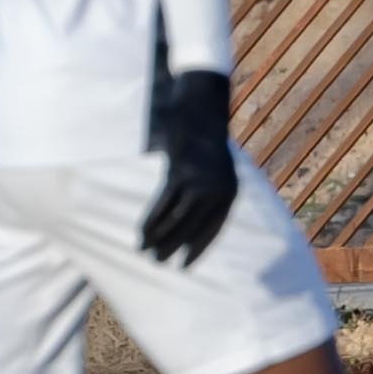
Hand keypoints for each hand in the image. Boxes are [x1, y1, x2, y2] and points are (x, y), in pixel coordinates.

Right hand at [141, 70, 240, 266]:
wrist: (201, 109)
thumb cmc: (207, 141)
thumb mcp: (217, 168)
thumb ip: (211, 192)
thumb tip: (193, 220)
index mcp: (230, 192)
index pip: (213, 229)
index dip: (198, 248)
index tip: (185, 264)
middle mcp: (218, 190)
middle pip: (192, 227)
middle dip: (174, 246)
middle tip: (158, 262)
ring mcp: (199, 181)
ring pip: (176, 219)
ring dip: (159, 238)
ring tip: (146, 252)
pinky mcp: (180, 173)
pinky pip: (163, 203)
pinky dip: (151, 220)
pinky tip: (142, 232)